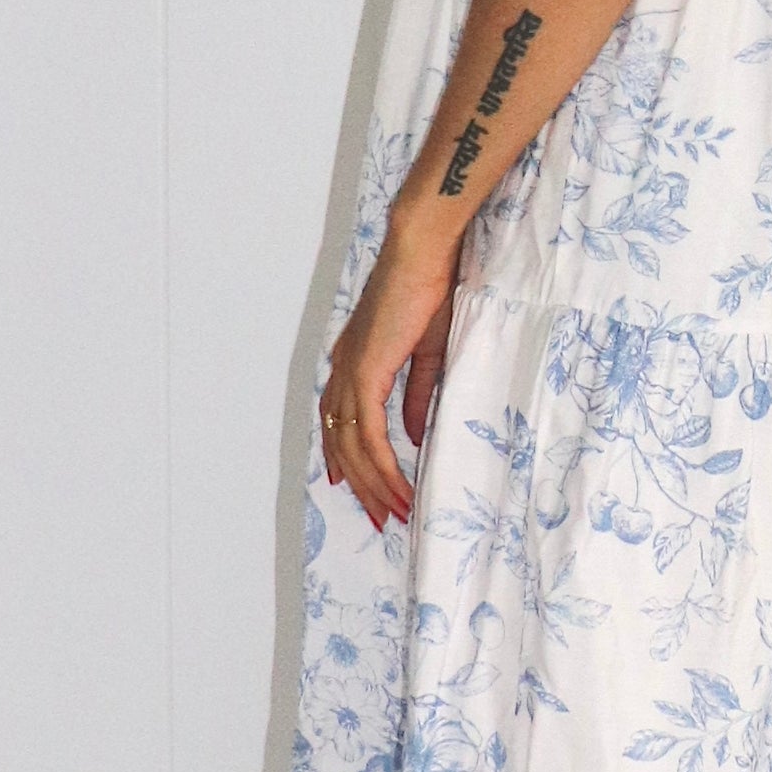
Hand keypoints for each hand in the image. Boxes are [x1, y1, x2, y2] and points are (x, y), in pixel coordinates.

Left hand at [320, 222, 461, 530]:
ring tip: (395, 514)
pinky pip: (368, 435)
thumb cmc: (430, 290)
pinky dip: (382, 466)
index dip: (348, 458)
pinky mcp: (364, 374)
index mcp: (353, 359)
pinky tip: (398, 487)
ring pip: (352, 447)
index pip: (341, 421)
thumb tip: (414, 433)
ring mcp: (349, 372)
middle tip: (381, 518)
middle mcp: (342, 368)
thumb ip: (418, 395)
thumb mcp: (427, 353)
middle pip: (342, 443)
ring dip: (374, 484)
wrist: (424, 254)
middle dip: (363, 485)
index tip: (362, 489)